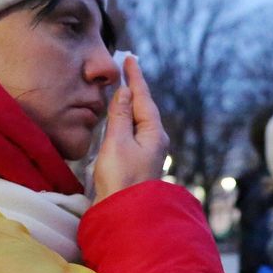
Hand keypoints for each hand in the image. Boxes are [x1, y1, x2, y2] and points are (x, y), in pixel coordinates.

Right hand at [92, 57, 169, 203]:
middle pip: (144, 107)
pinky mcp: (139, 163)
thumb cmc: (121, 179)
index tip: (130, 58)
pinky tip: (121, 119)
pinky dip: (126, 119)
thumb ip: (120, 116)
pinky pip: (134, 132)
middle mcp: (155, 141)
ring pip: (139, 120)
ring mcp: (148, 153)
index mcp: (153, 133)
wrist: (126, 214)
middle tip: (127, 68)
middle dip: (135, 88)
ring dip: (131, 103)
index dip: (135, 78)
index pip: (143, 97)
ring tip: (124, 88)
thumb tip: (126, 92)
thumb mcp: (117, 142)